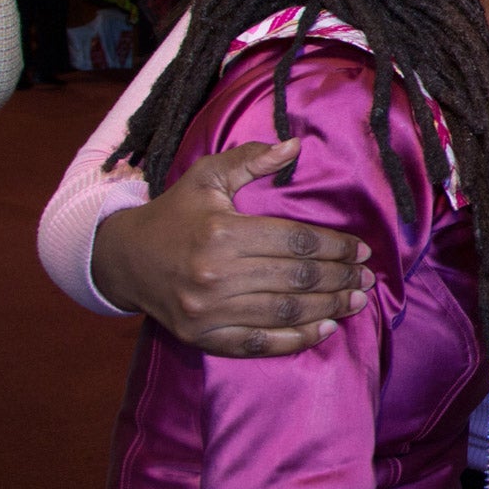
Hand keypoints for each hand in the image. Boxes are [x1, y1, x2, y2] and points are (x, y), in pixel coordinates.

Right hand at [89, 139, 369, 354]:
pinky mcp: (202, 338)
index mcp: (223, 233)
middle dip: (340, 278)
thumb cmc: (174, 214)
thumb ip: (251, 159)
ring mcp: (208, 312)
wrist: (122, 260)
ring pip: (285, 312)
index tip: (361, 250)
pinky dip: (296, 340)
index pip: (297, 242)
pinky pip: (259, 343)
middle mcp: (216, 275)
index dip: (336, 247)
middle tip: (366, 278)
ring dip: (329, 309)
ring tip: (356, 301)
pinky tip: (324, 329)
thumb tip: (295, 145)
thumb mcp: (206, 177)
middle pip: (297, 279)